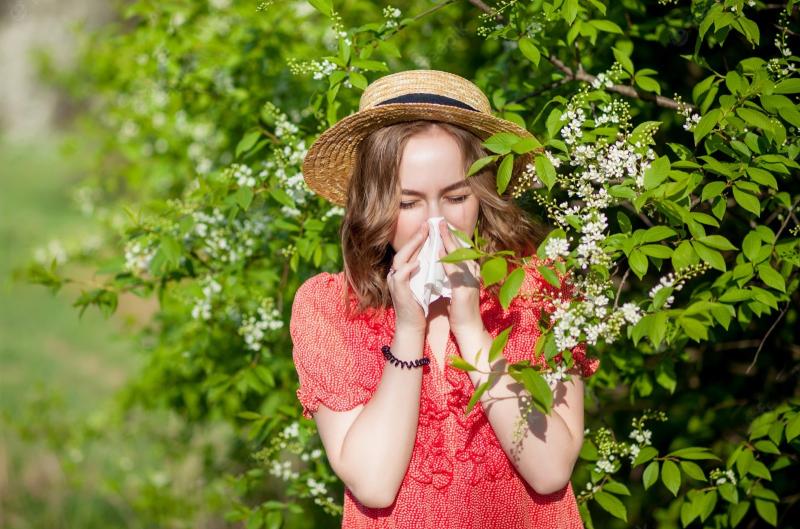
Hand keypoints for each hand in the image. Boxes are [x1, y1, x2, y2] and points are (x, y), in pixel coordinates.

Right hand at [387, 220, 428, 332]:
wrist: (413, 325)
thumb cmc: (419, 304)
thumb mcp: (423, 282)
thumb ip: (425, 269)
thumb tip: (436, 255)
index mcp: (402, 272)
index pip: (409, 251)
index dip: (418, 238)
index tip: (429, 226)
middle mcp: (396, 275)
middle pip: (403, 251)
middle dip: (415, 237)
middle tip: (426, 225)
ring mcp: (395, 283)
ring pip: (400, 260)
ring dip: (411, 247)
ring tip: (422, 236)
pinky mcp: (399, 293)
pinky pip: (401, 277)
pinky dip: (408, 269)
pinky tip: (417, 262)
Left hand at [437, 219, 483, 336]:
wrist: (468, 328)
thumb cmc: (460, 309)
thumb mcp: (456, 287)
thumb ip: (452, 274)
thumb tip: (442, 261)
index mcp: (471, 272)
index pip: (463, 250)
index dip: (454, 237)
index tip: (444, 225)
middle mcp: (473, 273)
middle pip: (462, 249)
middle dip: (451, 233)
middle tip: (441, 220)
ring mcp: (470, 280)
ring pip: (459, 256)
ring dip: (448, 241)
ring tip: (439, 228)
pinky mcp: (464, 290)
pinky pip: (454, 271)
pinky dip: (446, 259)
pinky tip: (438, 250)